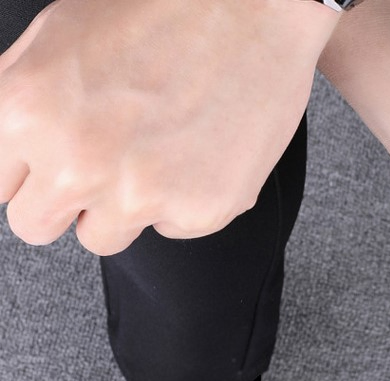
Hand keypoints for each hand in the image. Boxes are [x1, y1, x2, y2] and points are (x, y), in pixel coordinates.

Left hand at [0, 0, 337, 254]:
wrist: (254, 8)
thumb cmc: (160, 9)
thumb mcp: (57, 34)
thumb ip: (20, 98)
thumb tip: (9, 147)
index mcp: (28, 114)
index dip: (26, 174)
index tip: (48, 166)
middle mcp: (79, 165)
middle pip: (38, 226)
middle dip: (60, 201)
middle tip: (97, 165)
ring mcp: (142, 196)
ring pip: (103, 238)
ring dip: (118, 206)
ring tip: (153, 155)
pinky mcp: (199, 212)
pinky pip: (170, 228)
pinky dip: (180, 200)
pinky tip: (197, 154)